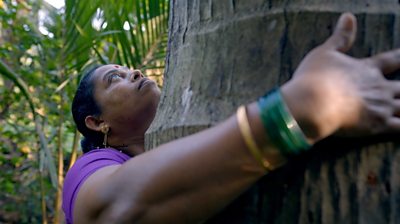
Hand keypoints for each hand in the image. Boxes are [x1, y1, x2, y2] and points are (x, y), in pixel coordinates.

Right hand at [281, 13, 399, 141]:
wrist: (313, 102)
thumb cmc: (315, 77)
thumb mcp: (325, 52)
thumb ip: (340, 37)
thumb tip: (348, 17)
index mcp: (367, 69)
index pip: (391, 60)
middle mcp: (378, 87)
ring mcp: (380, 107)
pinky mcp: (377, 125)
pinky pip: (399, 127)